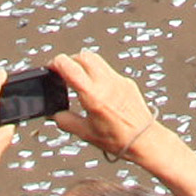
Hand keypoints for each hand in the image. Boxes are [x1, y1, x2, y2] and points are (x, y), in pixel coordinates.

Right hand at [47, 47, 167, 165]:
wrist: (144, 139)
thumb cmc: (118, 139)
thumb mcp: (85, 133)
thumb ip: (66, 121)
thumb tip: (56, 114)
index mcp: (93, 95)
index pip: (70, 66)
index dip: (56, 63)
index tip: (51, 68)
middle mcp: (106, 83)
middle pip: (83, 56)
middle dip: (70, 61)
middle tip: (62, 72)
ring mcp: (118, 80)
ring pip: (97, 60)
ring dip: (84, 65)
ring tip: (78, 80)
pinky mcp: (127, 82)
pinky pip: (108, 70)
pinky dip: (98, 74)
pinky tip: (97, 89)